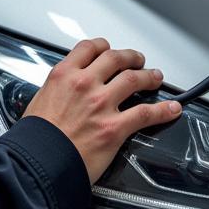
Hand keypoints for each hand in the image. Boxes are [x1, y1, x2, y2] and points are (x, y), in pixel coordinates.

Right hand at [23, 38, 181, 182]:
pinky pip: (145, 114)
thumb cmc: (36, 137)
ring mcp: (101, 104)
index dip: (103, 46)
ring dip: (148, 76)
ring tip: (155, 77)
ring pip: (133, 79)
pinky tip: (171, 109)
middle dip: (130, 57)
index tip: (108, 49)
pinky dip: (163, 110)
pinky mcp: (114, 127)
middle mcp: (85, 84)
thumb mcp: (40, 99)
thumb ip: (58, 89)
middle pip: (115, 59)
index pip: (90, 48)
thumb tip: (65, 91)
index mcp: (64, 74)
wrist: (39, 162)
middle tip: (137, 60)